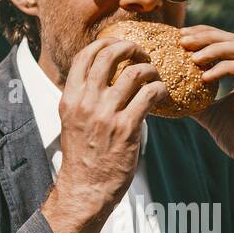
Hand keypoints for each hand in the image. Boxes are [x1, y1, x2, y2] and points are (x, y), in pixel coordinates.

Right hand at [41, 39, 171, 232]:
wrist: (86, 189)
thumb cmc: (84, 157)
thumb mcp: (73, 123)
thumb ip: (85, 99)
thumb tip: (102, 78)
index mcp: (71, 98)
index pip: (86, 55)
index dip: (106, 43)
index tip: (120, 46)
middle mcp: (86, 102)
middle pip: (110, 55)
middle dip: (130, 48)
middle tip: (142, 55)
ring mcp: (106, 114)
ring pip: (134, 72)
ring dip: (150, 70)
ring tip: (155, 78)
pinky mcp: (127, 128)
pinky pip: (149, 95)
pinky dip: (160, 89)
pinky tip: (162, 95)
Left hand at [178, 25, 233, 179]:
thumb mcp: (212, 115)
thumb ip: (196, 100)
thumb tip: (168, 93)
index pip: (229, 42)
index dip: (206, 35)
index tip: (181, 37)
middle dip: (208, 37)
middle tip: (183, 39)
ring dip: (216, 49)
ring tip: (193, 57)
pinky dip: (226, 69)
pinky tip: (206, 77)